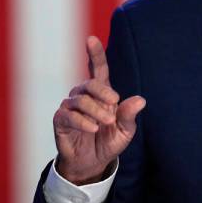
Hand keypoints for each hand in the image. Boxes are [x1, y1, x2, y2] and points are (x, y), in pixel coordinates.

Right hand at [53, 36, 145, 184]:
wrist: (92, 164)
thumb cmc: (109, 142)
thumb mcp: (125, 131)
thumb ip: (130, 115)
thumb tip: (141, 100)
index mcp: (101, 93)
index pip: (98, 69)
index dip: (95, 53)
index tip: (91, 38)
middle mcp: (84, 96)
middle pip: (90, 83)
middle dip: (103, 92)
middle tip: (114, 106)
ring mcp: (70, 107)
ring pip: (80, 99)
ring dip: (95, 111)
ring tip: (105, 124)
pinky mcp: (60, 120)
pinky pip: (69, 115)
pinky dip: (83, 121)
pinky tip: (93, 128)